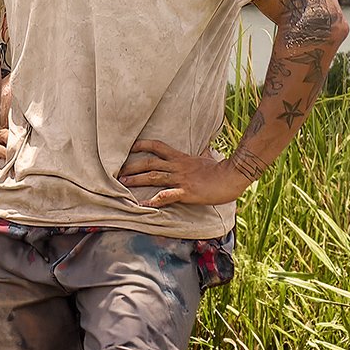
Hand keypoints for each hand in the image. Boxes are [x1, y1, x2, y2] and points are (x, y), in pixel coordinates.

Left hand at [118, 139, 249, 207]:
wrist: (232, 176)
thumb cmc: (221, 169)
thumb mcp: (209, 157)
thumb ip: (202, 153)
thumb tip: (205, 148)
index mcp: (181, 158)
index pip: (157, 146)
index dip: (142, 145)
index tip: (129, 146)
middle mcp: (177, 166)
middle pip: (149, 163)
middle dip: (132, 167)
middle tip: (117, 171)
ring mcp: (181, 179)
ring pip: (154, 177)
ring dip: (137, 180)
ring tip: (122, 184)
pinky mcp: (186, 192)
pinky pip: (167, 196)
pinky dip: (153, 200)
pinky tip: (142, 205)